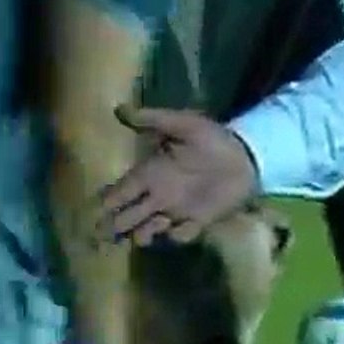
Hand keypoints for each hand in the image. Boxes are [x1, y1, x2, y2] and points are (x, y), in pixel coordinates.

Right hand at [97, 106, 259, 245]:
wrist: (248, 154)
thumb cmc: (213, 139)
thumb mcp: (185, 124)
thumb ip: (154, 119)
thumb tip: (119, 109)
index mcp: (150, 173)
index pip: (117, 193)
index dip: (105, 203)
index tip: (95, 210)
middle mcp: (157, 196)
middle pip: (124, 218)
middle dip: (112, 227)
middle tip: (104, 235)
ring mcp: (176, 210)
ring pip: (146, 231)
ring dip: (142, 234)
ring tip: (147, 230)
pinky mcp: (198, 221)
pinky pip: (180, 235)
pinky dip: (178, 234)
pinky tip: (183, 226)